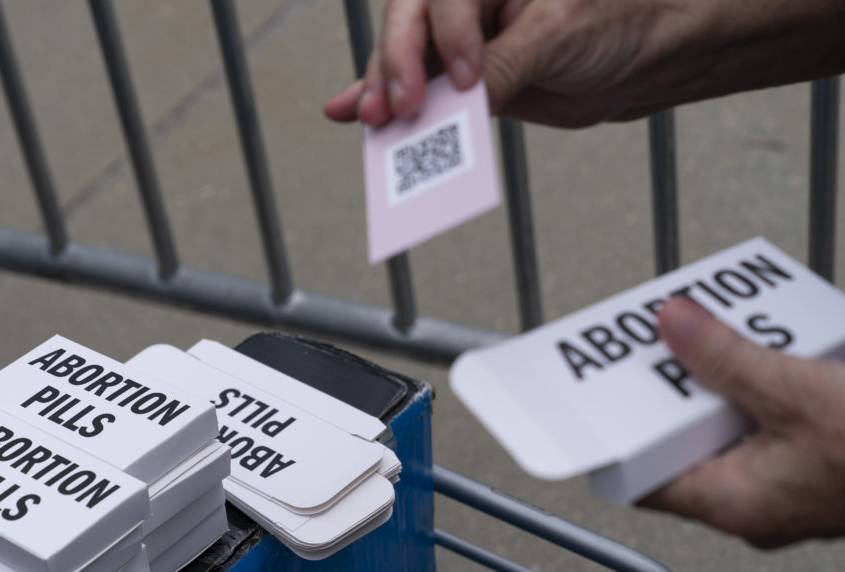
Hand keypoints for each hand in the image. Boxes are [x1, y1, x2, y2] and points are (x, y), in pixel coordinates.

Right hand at [323, 0, 844, 128]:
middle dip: (396, 65)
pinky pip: (424, 92)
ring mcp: (466, 41)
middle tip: (398, 109)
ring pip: (407, 60)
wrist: (655, 56)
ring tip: (372, 120)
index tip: (466, 80)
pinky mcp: (471, 81)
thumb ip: (503, 67)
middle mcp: (471, 2)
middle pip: (408, 24)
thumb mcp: (559, 37)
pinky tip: (355, 111)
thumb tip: (456, 107)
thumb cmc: (622, 21)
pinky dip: (388, 101)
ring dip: (383, 89)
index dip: (445, 37)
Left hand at [639, 297, 844, 548]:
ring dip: (718, 380)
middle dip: (672, 390)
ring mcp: (786, 483)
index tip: (600, 394)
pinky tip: (764, 347)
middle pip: (684, 443)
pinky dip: (759, 383)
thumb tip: (672, 324)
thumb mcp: (799, 395)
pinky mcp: (815, 460)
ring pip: (729, 426)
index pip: (644, 478)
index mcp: (734, 502)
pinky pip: (768, 419)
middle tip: (654, 342)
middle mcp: (753, 501)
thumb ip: (729, 360)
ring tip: (704, 332)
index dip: (618, 436)